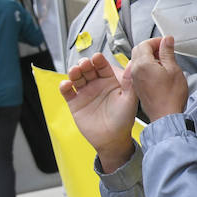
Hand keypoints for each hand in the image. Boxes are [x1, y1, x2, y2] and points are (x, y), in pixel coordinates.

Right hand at [60, 52, 136, 170]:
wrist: (112, 138)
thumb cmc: (124, 119)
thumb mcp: (129, 99)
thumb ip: (129, 82)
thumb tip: (132, 64)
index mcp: (110, 81)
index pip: (103, 66)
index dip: (99, 60)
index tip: (97, 57)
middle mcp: (97, 84)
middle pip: (87, 69)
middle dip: (85, 64)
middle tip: (85, 64)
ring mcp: (85, 92)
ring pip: (76, 77)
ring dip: (74, 72)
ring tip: (75, 71)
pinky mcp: (75, 102)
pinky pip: (67, 91)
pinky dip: (64, 86)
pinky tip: (67, 84)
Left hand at [129, 36, 188, 120]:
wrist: (166, 116)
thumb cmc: (170, 96)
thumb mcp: (174, 69)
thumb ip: (168, 52)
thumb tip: (167, 41)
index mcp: (143, 64)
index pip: (145, 43)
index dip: (157, 40)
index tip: (166, 42)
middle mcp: (135, 70)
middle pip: (138, 50)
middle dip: (151, 47)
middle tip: (165, 49)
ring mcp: (135, 79)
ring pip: (138, 60)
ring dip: (149, 56)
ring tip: (164, 61)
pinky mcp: (138, 86)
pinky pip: (139, 70)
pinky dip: (147, 66)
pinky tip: (159, 71)